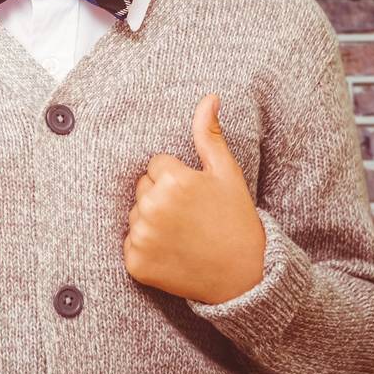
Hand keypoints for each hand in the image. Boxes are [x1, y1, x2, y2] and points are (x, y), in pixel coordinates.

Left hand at [123, 93, 265, 304]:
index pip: (157, 165)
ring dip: (152, 222)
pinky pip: (130, 244)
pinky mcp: (136, 262)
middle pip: (143, 188)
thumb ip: (209, 134)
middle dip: (161, 197)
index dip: (177, 178)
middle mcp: (153, 206)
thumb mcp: (226, 173)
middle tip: (190, 216)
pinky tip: (171, 253)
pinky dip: (146, 249)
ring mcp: (143, 236)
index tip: (196, 197)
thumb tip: (209, 97)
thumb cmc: (236, 219)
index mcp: (173, 179)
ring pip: (135, 214)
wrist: (243, 276)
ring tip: (183, 234)